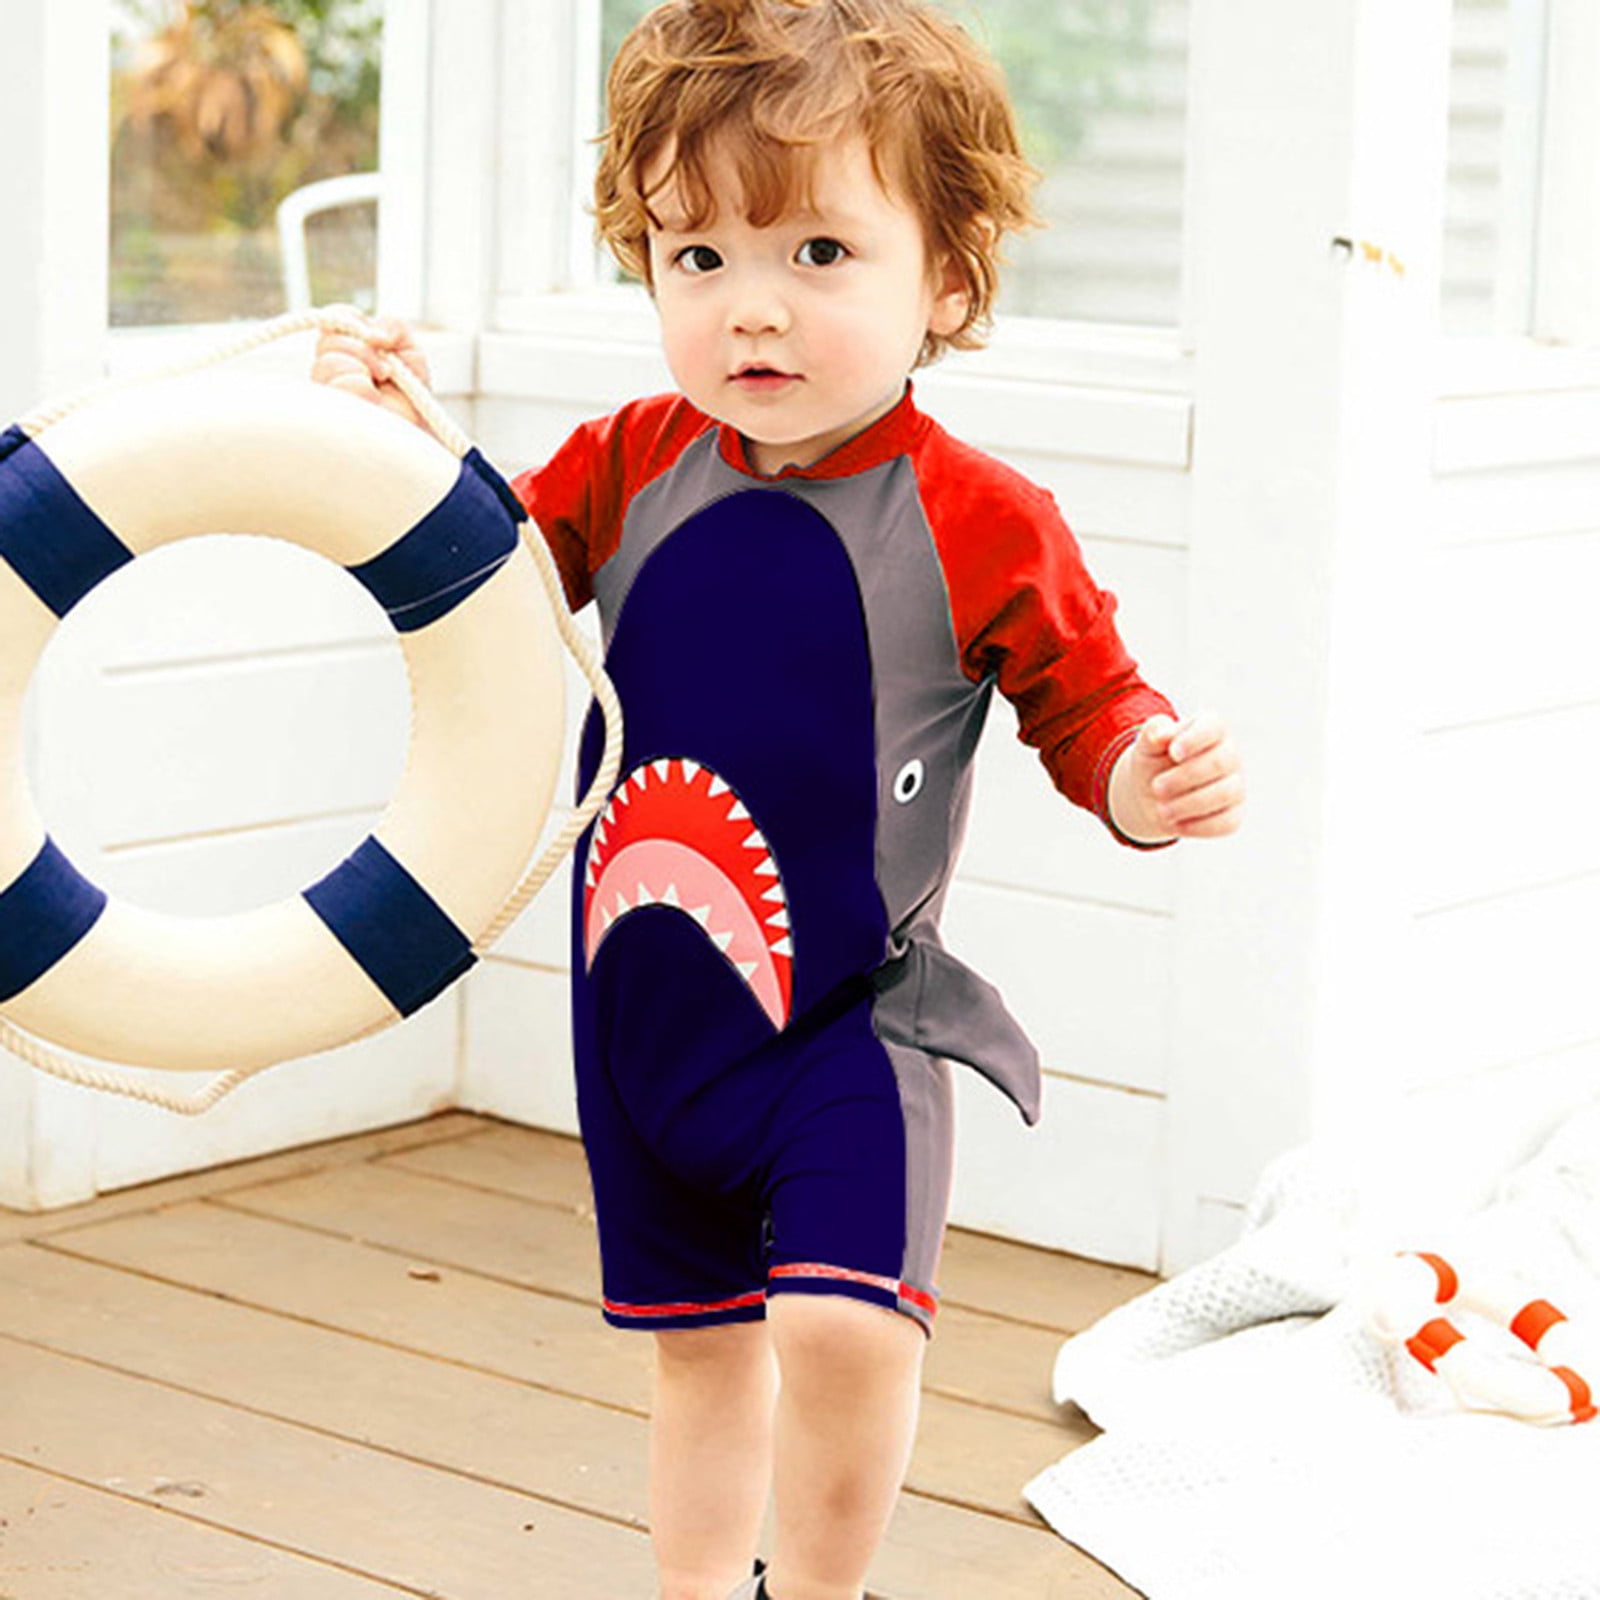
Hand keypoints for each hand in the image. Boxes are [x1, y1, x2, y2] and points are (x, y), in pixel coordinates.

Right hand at [311, 311, 431, 429]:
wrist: (416, 434)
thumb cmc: (410, 398)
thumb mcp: (411, 352)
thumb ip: (394, 327)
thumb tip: (374, 332)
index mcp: (346, 350)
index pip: (333, 319)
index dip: (350, 319)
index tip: (377, 338)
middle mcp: (329, 369)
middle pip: (328, 340)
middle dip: (363, 350)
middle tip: (386, 371)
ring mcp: (325, 392)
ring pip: (329, 362)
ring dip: (364, 370)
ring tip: (379, 389)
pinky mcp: (327, 412)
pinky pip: (340, 383)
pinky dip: (363, 389)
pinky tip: (373, 403)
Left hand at [1109, 712, 1243, 843]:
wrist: (1151, 796)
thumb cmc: (1153, 763)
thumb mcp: (1146, 746)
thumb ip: (1152, 732)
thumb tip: (1162, 733)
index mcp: (1211, 728)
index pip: (1214, 726)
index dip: (1195, 740)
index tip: (1173, 753)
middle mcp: (1230, 754)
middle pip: (1220, 762)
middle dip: (1184, 778)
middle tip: (1156, 788)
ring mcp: (1236, 785)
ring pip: (1225, 793)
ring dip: (1188, 804)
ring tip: (1161, 809)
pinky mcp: (1234, 814)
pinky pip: (1226, 822)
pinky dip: (1198, 826)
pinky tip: (1176, 824)